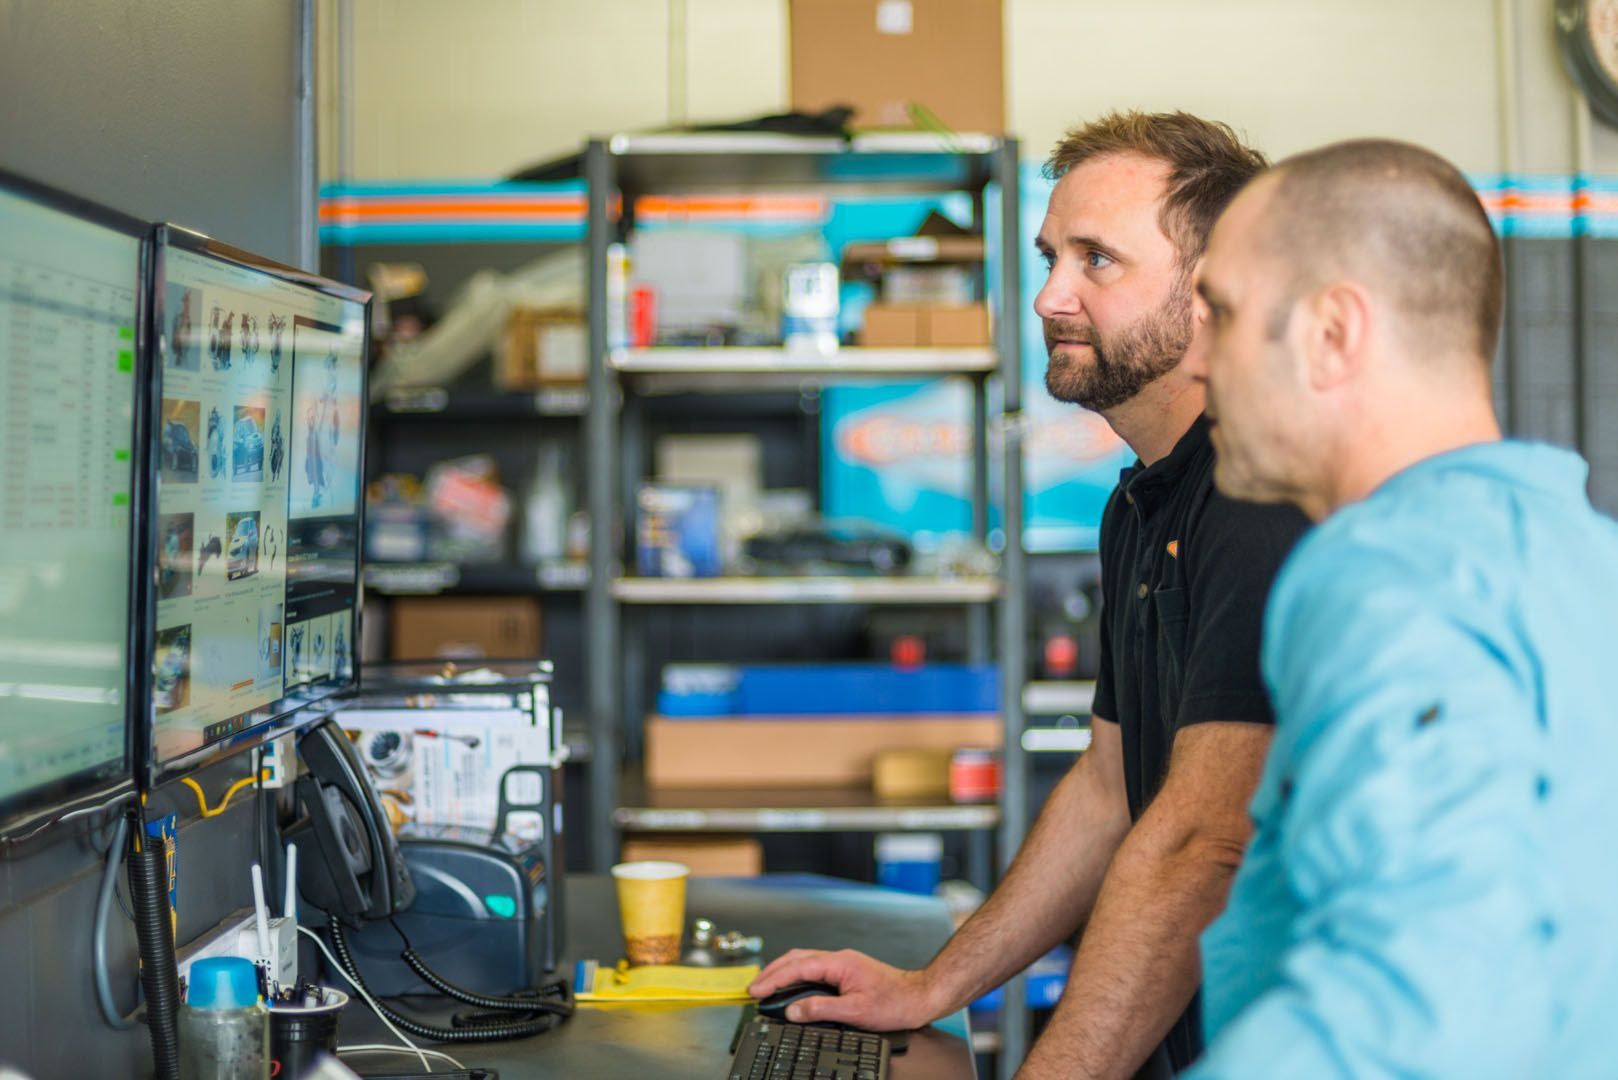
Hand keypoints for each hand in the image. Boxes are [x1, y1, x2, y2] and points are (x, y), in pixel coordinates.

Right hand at [748, 948, 938, 1030]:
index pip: (797, 967)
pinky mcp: (846, 971)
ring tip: (766, 987)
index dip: (773, 979)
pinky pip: (814, 968)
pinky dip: (797, 975)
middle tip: (754, 988)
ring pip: (804, 961)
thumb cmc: (894, 1002)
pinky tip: (792, 986)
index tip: (756, 991)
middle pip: (796, 958)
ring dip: (783, 972)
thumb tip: (793, 1011)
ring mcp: (842, 963)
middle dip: (772, 972)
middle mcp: (839, 958)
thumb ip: (821, 1009)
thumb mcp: (855, 1011)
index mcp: (838, 963)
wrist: (919, 997)